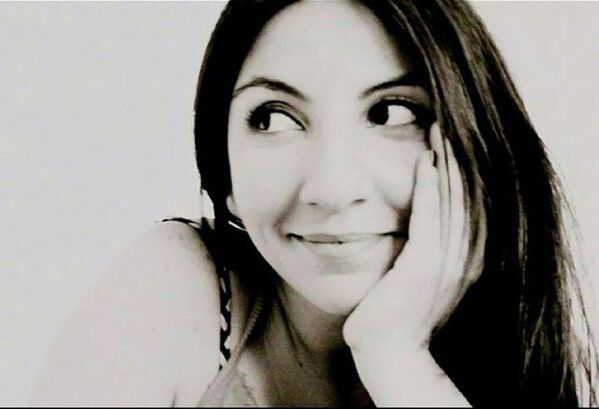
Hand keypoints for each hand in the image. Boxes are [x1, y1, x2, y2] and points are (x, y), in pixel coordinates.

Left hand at [343, 122, 485, 353]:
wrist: (384, 349)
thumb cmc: (394, 310)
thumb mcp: (419, 272)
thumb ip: (427, 243)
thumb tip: (421, 212)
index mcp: (466, 261)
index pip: (470, 206)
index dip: (464, 171)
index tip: (452, 140)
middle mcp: (465, 261)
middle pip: (467, 198)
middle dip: (459, 159)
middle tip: (448, 124)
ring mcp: (448, 265)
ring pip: (453, 202)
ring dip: (448, 164)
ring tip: (441, 131)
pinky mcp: (423, 269)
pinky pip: (430, 218)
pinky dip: (429, 187)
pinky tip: (425, 161)